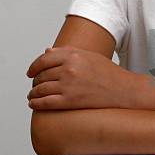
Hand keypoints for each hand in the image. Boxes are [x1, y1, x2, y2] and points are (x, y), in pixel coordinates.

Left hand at [26, 46, 145, 110]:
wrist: (124, 90)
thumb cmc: (109, 73)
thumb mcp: (89, 56)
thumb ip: (67, 52)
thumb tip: (46, 51)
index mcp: (74, 55)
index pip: (44, 59)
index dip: (34, 67)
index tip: (31, 72)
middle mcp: (69, 69)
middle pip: (42, 75)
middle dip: (35, 81)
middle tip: (35, 85)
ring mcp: (69, 85)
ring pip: (40, 88)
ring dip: (33, 93)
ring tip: (33, 95)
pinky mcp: (70, 101)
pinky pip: (45, 102)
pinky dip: (36, 103)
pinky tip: (33, 103)